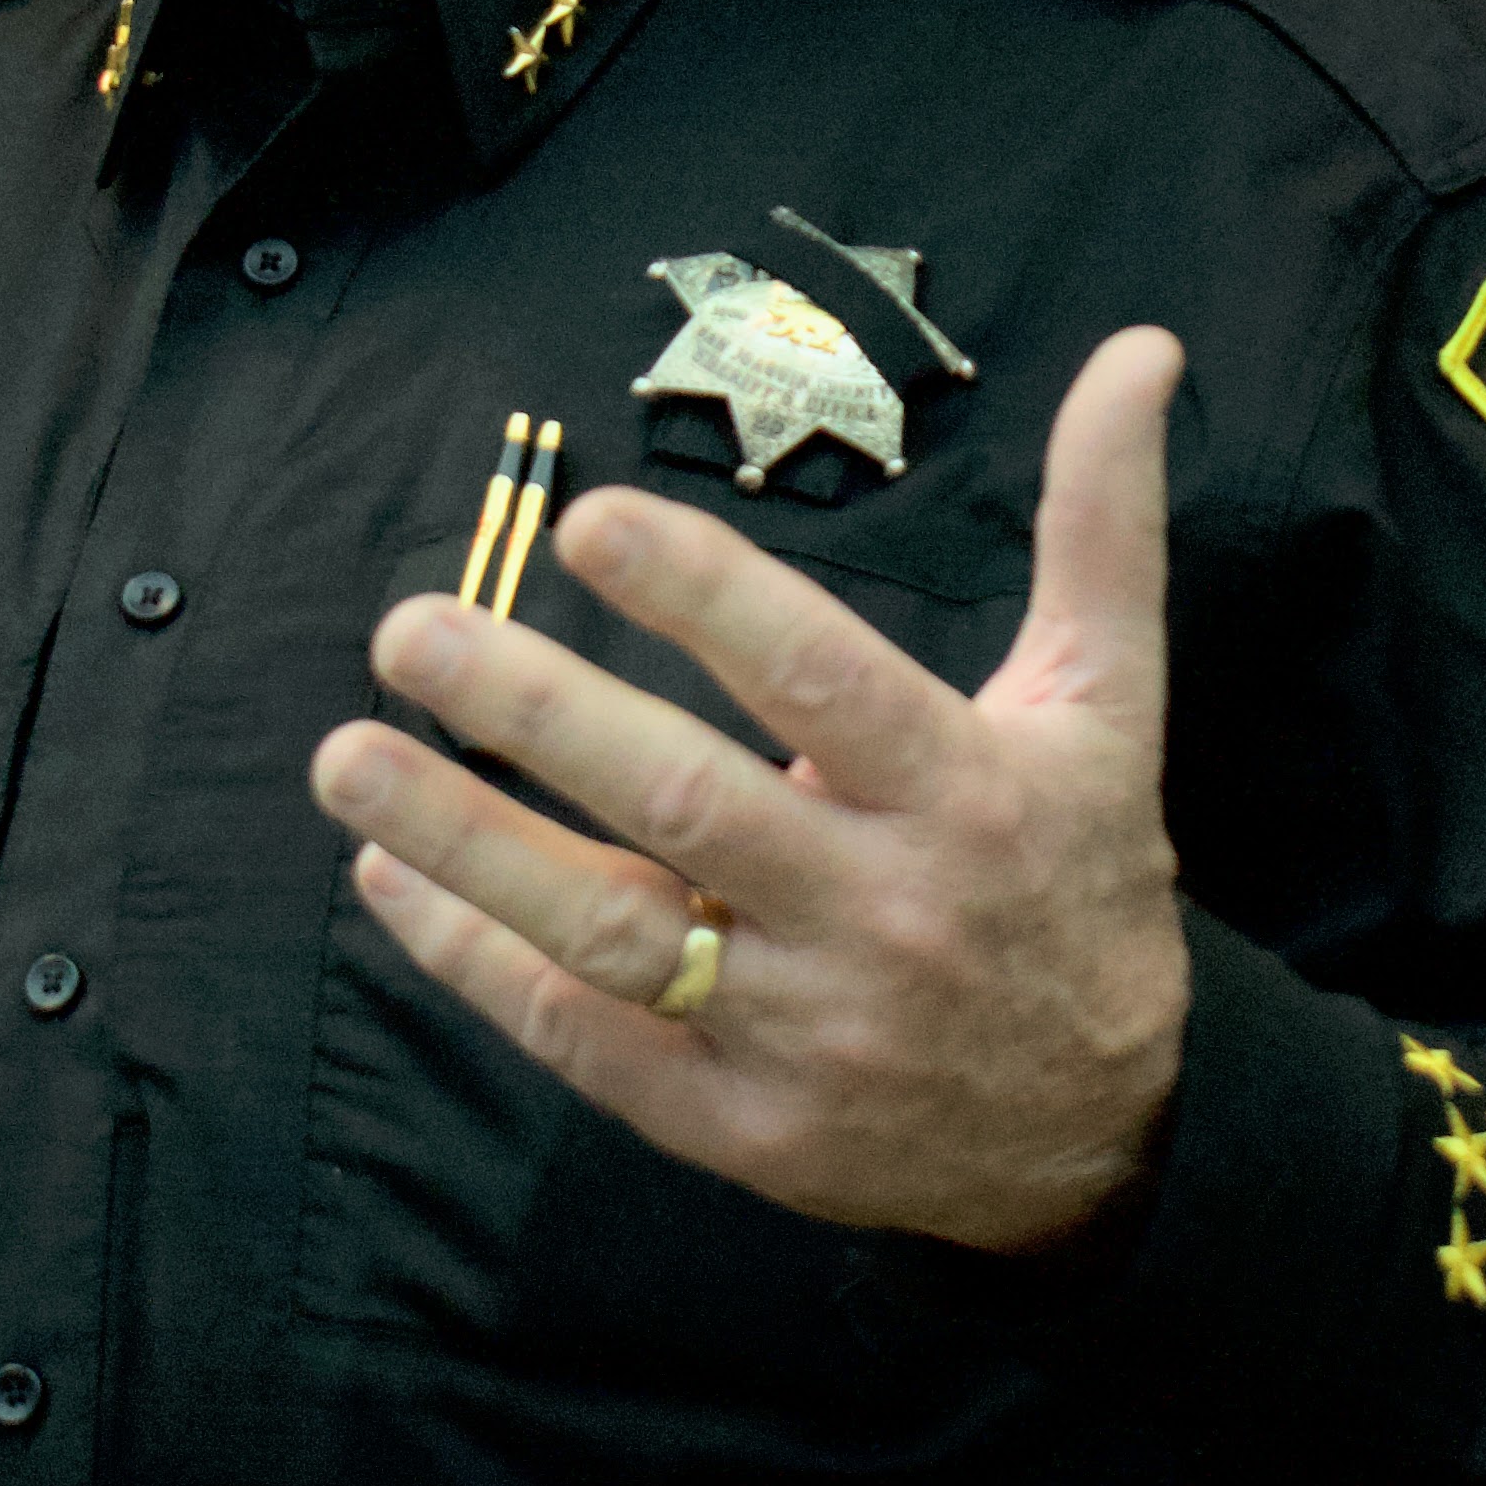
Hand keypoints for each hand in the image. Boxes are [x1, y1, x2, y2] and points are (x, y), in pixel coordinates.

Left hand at [308, 326, 1194, 1255]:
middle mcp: (878, 910)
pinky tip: (392, 884)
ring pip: (613, 935)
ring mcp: (802, 1028)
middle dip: (538, 714)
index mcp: (963, 790)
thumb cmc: (1079, 878)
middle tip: (409, 629)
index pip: (823, 680)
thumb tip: (1138, 350)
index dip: (708, 599)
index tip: (588, 520)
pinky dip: (482, 965)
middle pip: (688, 804)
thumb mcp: (1109, 702)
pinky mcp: (741, 1123)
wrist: (1105, 1134)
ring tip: (347, 760)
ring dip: (467, 848)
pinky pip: (589, 1041)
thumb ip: (1102, 527)